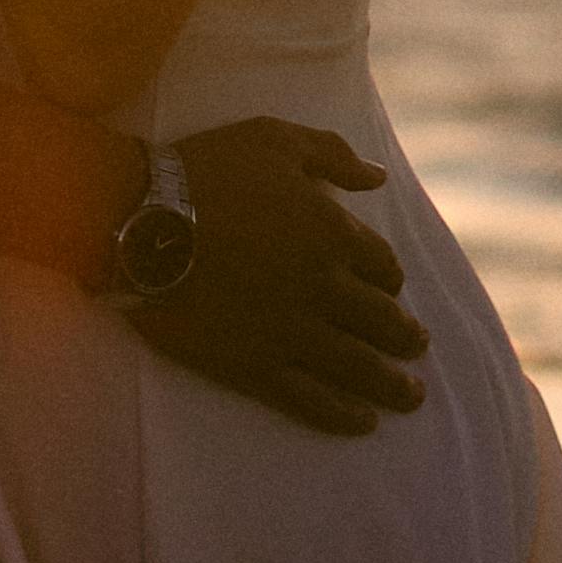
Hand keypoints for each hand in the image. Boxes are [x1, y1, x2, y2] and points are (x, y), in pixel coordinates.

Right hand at [129, 115, 425, 435]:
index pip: (383, 265)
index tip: (393, 289)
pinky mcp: (255, 365)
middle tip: (418, 346)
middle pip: (381, 319)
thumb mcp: (275, 140)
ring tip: (411, 396)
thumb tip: (378, 177)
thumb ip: (333, 156)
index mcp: (333, 233)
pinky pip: (310, 398)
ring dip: (391, 384)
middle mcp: (324, 287)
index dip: (392, 279)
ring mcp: (291, 331)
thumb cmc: (207, 172)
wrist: (143, 221)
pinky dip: (341, 414)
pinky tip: (363, 422)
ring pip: (357, 366)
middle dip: (405, 336)